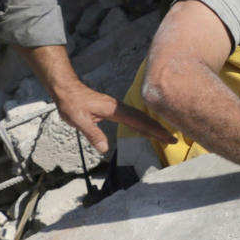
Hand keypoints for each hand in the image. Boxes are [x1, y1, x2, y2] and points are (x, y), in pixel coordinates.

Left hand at [53, 83, 176, 153]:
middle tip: (173, 139)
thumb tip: (105, 149)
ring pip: (141, 117)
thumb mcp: (79, 120)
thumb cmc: (72, 104)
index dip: (154, 130)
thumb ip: (93, 134)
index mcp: (115, 110)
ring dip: (154, 126)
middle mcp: (120, 108)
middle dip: (160, 129)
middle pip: (145, 118)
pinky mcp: (116, 109)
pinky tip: (147, 129)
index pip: (140, 121)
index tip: (167, 137)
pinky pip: (135, 117)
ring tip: (165, 136)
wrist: (67, 89)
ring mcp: (119, 108)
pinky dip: (144, 123)